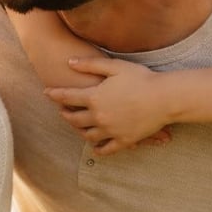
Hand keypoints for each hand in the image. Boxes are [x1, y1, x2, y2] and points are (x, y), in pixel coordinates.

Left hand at [45, 57, 173, 154]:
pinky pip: (106, 149)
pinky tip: (95, 148)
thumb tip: (69, 62)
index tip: (46, 92)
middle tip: (61, 111)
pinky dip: (98, 149)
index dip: (55, 94)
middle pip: (74, 119)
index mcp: (94, 97)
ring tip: (78, 127)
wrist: (165, 98)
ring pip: (88, 135)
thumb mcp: (114, 66)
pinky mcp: (124, 140)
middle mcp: (98, 117)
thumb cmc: (141, 78)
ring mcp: (110, 131)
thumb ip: (90, 64)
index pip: (67, 97)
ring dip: (80, 131)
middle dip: (65, 115)